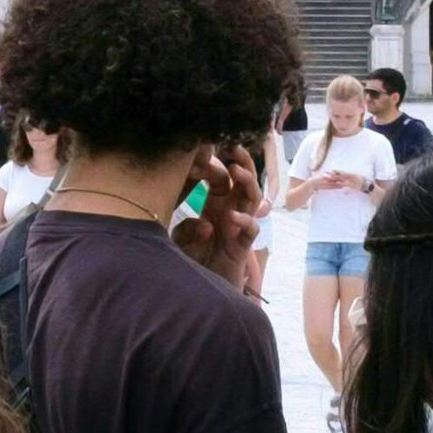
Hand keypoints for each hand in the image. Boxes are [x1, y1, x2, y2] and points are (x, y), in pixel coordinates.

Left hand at [174, 143, 262, 280]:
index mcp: (214, 203)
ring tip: (237, 170)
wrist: (201, 286)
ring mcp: (237, 227)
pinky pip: (250, 230)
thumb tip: (206, 224)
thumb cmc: (191, 257)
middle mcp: (229, 211)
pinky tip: (232, 216)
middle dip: (241, 162)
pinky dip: (244, 221)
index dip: (214, 164)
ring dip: (247, 183)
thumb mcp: (181, 238)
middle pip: (241, 182)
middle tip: (234, 145)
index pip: (220, 177)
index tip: (205, 148)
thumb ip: (187, 228)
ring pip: (251, 200)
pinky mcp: (242, 246)